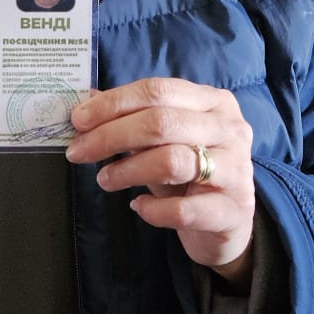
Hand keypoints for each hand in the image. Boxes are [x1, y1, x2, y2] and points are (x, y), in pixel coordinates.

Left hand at [67, 79, 255, 285]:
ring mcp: (236, 169)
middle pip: (162, 122)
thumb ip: (130, 117)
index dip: (113, 103)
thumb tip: (85, 100)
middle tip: (78, 152)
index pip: (158, 91)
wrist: (228, 222)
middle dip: (111, 136)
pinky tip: (138, 206)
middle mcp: (229, 129)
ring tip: (104, 179)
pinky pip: (183, 209)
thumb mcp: (164, 139)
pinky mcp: (232, 210)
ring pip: (172, 161)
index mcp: (213, 101)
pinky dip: (153, 209)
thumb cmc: (190, 173)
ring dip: (127, 170)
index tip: (78, 120)